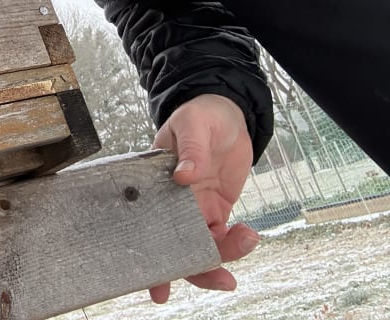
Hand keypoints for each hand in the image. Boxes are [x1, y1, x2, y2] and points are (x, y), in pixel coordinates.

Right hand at [149, 93, 258, 302]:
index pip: (146, 223)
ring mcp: (194, 208)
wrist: (227, 113)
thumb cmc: (200, 115)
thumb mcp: (192, 124)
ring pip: (200, 246)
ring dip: (221, 257)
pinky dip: (235, 244)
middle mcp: (172, 202)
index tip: (157, 282)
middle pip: (174, 245)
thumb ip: (191, 148)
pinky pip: (222, 237)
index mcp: (154, 184)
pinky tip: (248, 235)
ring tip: (246, 242)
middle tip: (219, 279)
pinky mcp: (216, 209)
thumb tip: (185, 174)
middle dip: (191, 270)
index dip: (150, 256)